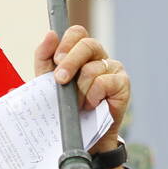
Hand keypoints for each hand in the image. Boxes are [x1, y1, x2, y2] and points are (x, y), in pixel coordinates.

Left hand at [33, 26, 130, 157]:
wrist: (80, 135)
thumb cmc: (65, 107)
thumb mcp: (48, 82)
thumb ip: (45, 58)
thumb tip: (50, 34)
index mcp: (81, 53)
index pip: (77, 33)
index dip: (66, 43)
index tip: (56, 60)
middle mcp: (99, 57)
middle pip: (87, 44)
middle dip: (70, 62)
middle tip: (60, 80)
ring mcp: (113, 68)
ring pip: (91, 69)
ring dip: (79, 91)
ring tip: (77, 104)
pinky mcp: (122, 83)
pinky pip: (103, 83)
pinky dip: (92, 97)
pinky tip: (91, 106)